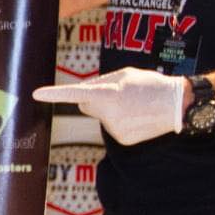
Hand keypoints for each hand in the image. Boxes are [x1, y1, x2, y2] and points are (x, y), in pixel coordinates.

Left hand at [33, 67, 185, 144]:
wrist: (178, 105)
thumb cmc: (151, 84)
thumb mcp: (124, 75)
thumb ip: (100, 82)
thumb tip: (83, 92)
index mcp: (107, 94)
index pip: (75, 93)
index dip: (54, 94)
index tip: (36, 94)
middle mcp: (108, 114)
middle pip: (86, 105)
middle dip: (95, 99)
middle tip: (119, 94)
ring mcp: (114, 129)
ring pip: (101, 117)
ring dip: (111, 110)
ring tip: (134, 104)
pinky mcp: (122, 140)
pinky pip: (112, 127)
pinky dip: (121, 122)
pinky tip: (138, 116)